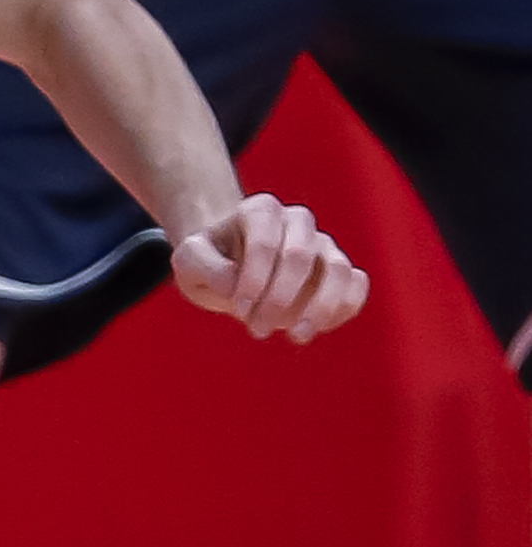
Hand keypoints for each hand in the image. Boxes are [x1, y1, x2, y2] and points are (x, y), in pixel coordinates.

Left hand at [170, 193, 367, 343]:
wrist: (228, 268)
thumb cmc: (209, 262)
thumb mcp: (189, 262)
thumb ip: (206, 267)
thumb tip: (236, 283)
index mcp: (259, 210)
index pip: (265, 241)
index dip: (254, 280)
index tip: (237, 310)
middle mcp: (296, 222)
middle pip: (300, 257)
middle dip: (278, 299)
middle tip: (256, 329)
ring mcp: (322, 245)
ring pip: (339, 270)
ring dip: (319, 308)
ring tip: (296, 336)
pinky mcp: (339, 271)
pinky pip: (357, 285)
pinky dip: (343, 308)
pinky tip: (316, 328)